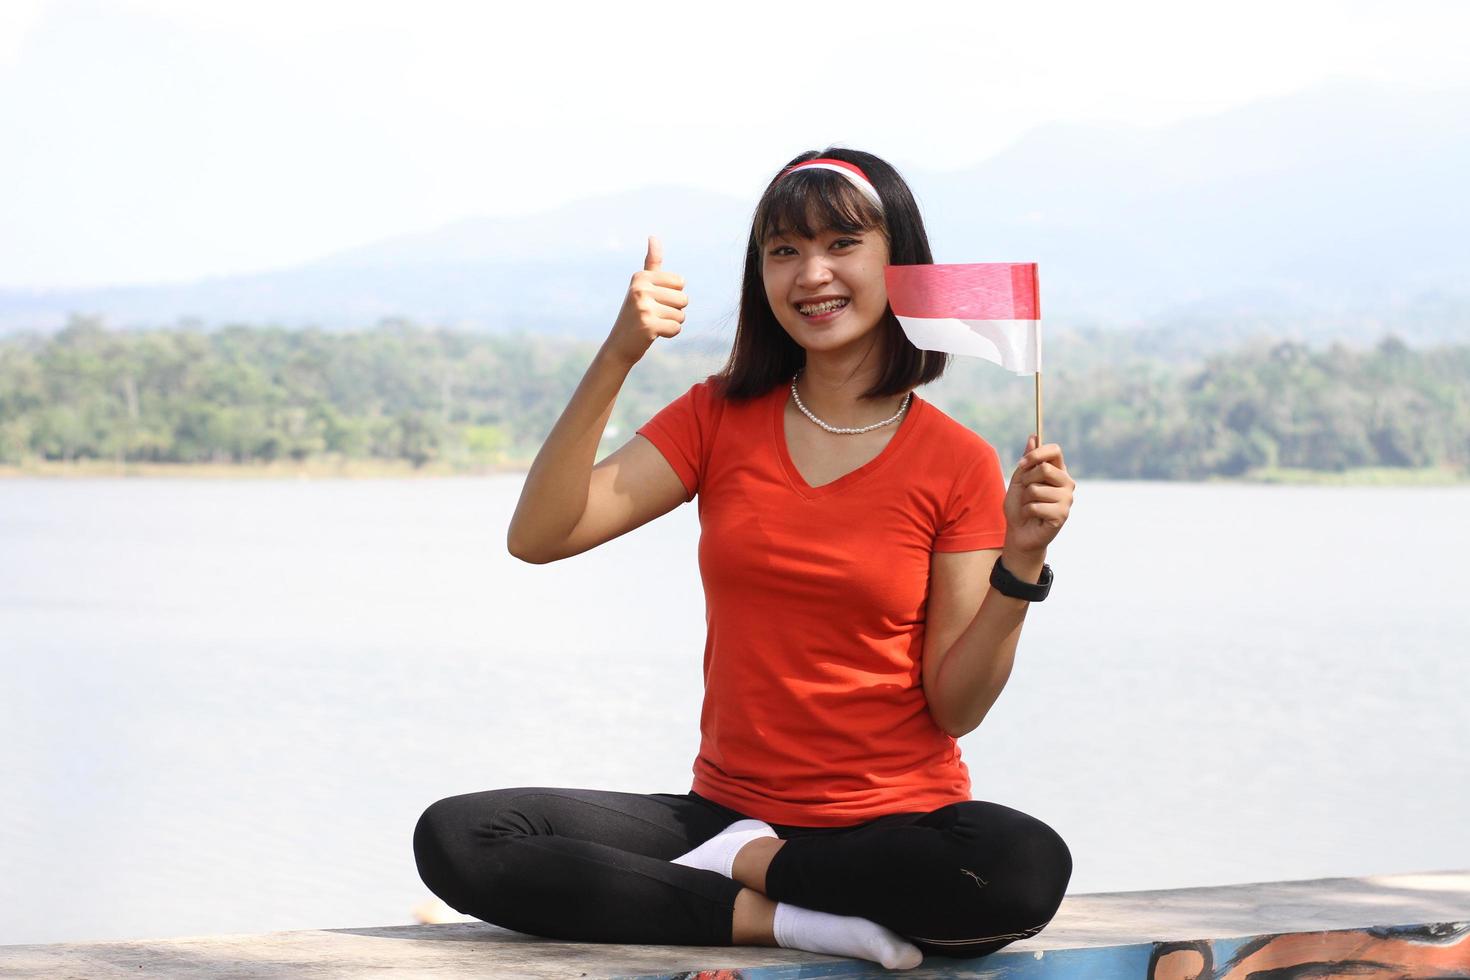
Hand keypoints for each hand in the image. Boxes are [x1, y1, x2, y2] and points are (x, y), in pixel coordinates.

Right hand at [602, 236, 687, 367]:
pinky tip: (653, 334)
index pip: (680, 282)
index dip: (673, 294)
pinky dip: (669, 334)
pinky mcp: (648, 326)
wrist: (619, 345)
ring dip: (671, 322)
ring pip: (681, 315)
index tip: (654, 301)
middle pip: (683, 298)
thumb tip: (654, 236)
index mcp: (640, 277)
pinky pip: (676, 328)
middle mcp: (640, 289)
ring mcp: (643, 307)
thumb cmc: (636, 313)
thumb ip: (652, 262)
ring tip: (653, 324)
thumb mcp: (641, 285)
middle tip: (654, 315)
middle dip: (674, 310)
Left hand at [1003, 435, 1074, 557]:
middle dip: (1027, 480)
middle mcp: (1067, 483)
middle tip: (1025, 492)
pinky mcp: (1062, 515)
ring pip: (1037, 489)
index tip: (1021, 464)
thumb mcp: (1019, 480)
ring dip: (1025, 499)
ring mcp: (1067, 500)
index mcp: (1058, 471)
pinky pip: (1035, 506)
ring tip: (1030, 507)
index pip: (1055, 450)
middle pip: (1045, 468)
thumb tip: (1033, 436)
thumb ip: (1027, 460)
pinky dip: (1027, 512)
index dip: (1036, 454)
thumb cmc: (1019, 506)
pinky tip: (1033, 517)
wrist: (1019, 533)